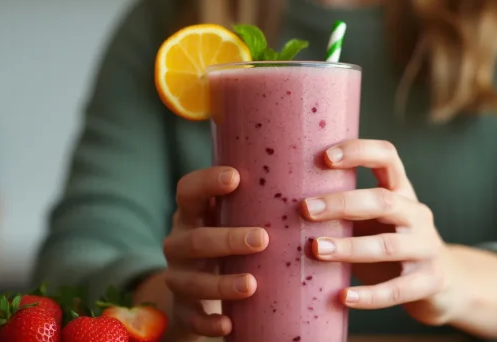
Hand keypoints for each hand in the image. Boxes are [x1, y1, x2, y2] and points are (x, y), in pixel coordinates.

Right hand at [160, 167, 268, 339]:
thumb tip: (317, 173)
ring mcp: (178, 277)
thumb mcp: (230, 219)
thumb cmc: (226, 241)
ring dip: (223, 284)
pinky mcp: (183, 309)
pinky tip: (229, 323)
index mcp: (191, 214)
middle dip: (229, 239)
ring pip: (194, 282)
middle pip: (197, 240)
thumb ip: (256, 201)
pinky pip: (193, 318)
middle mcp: (179, 243)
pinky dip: (209, 322)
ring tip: (252, 284)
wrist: (195, 292)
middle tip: (263, 239)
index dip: (207, 182)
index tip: (236, 177)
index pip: (188, 191)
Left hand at [302, 139, 461, 325]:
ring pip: (388, 245)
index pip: (387, 157)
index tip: (325, 157)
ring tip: (316, 250)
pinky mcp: (428, 281)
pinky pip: (397, 290)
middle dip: (342, 204)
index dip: (359, 151)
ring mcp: (426, 248)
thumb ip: (342, 208)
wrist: (442, 281)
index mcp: (401, 191)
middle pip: (382, 201)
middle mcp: (417, 214)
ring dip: (350, 247)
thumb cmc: (389, 242)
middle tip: (305, 209)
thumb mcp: (371, 218)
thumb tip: (278, 202)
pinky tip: (343, 297)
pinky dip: (369, 296)